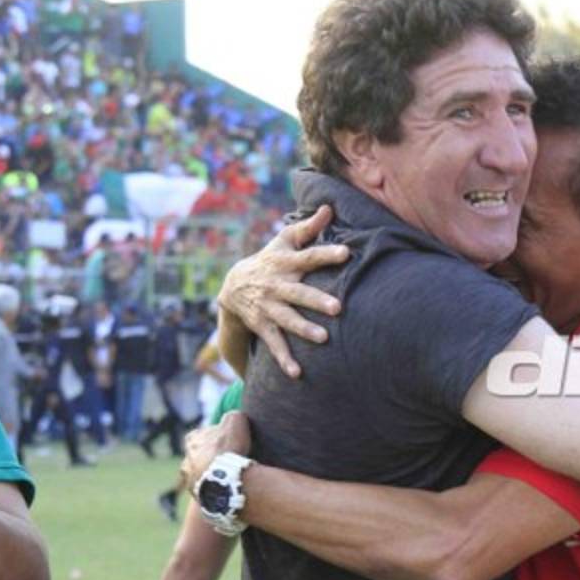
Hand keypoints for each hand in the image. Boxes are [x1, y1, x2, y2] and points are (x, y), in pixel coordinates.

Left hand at [180, 412, 251, 495]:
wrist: (226, 481)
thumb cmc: (229, 449)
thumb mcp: (235, 421)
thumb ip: (233, 417)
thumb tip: (236, 418)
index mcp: (192, 441)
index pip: (201, 434)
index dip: (215, 436)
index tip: (228, 440)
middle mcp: (186, 462)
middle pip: (199, 457)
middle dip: (211, 458)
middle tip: (229, 460)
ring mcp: (190, 482)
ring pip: (201, 477)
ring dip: (213, 476)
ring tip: (231, 478)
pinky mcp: (199, 498)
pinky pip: (208, 492)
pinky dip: (217, 490)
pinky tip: (229, 489)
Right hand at [217, 205, 348, 376]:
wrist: (233, 285)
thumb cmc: (271, 260)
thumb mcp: (284, 241)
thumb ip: (308, 228)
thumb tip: (329, 207)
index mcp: (286, 264)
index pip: (308, 256)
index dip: (326, 254)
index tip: (346, 252)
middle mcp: (277, 286)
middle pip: (298, 293)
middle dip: (317, 300)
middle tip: (338, 308)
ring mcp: (268, 307)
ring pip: (287, 320)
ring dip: (303, 329)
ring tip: (323, 339)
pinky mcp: (262, 326)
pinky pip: (274, 344)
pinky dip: (284, 359)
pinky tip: (297, 373)